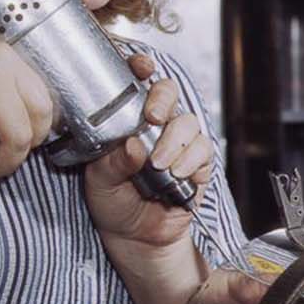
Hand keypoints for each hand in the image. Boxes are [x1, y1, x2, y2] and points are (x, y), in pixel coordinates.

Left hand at [84, 52, 214, 248]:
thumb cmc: (113, 202)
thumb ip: (113, 163)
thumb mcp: (99, 182)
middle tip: (154, 118)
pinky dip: (191, 160)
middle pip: (169, 91)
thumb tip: (133, 145)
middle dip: (163, 100)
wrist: (135, 237)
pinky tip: (177, 173)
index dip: (140, 67)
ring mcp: (178, 142)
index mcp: (127, 120)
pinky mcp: (198, 163)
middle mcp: (155, 125)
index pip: (136, 82)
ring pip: (189, 121)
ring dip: (175, 141)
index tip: (140, 67)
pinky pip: (204, 150)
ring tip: (159, 165)